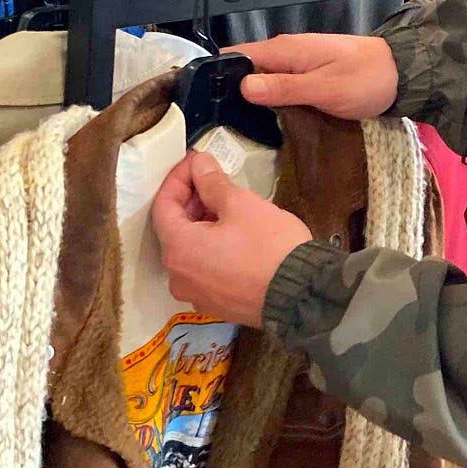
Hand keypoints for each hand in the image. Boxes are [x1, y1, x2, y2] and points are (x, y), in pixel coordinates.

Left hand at [152, 151, 312, 324]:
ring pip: (191, 252)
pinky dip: (212, 250)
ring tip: (226, 206)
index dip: (178, 178)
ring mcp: (197, 295)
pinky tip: (233, 236)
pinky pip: (205, 271)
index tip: (196, 161)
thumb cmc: (270, 247)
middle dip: (191, 201)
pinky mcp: (217, 306)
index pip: (163, 205)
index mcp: (178, 250)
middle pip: (174, 230)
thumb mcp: (241, 205)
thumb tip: (199, 165)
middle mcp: (178, 277)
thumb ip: (212, 183)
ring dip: (202, 226)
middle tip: (212, 179)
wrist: (303, 295)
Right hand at [227, 34, 399, 119]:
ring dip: (250, 99)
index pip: (237, 56)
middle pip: (245, 69)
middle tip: (217, 126)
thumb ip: (284, 88)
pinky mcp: (307, 76)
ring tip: (233, 129)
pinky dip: (269, 100)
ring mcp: (297, 63)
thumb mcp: (325, 89)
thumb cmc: (366, 80)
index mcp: (285, 50)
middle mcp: (286, 53)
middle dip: (230, 92)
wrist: (402, 74)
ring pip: (261, 79)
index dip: (218, 77)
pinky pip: (278, 86)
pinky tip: (263, 121)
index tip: (205, 105)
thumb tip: (244, 87)